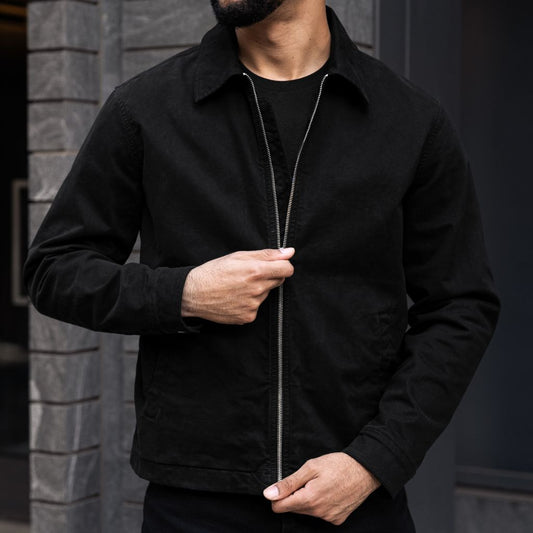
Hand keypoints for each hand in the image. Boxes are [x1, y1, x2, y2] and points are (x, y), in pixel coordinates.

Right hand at [181, 248, 294, 324]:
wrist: (194, 294)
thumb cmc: (214, 272)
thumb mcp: (238, 256)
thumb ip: (267, 254)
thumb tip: (289, 252)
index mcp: (255, 271)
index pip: (287, 269)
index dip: (284, 265)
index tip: (277, 265)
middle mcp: (256, 289)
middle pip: (278, 281)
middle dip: (270, 276)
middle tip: (250, 274)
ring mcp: (252, 305)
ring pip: (266, 294)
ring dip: (258, 289)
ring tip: (238, 287)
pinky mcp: (248, 317)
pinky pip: (256, 307)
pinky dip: (249, 302)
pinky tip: (235, 298)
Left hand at [263, 452, 380, 525]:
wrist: (365, 470)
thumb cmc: (338, 464)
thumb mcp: (310, 467)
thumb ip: (288, 483)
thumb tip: (268, 494)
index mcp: (309, 499)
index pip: (279, 507)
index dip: (278, 495)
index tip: (284, 485)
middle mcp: (318, 513)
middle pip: (293, 508)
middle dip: (295, 495)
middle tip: (308, 480)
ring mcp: (329, 518)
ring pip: (307, 511)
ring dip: (308, 499)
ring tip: (320, 483)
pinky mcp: (337, 520)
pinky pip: (320, 514)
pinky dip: (320, 504)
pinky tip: (329, 491)